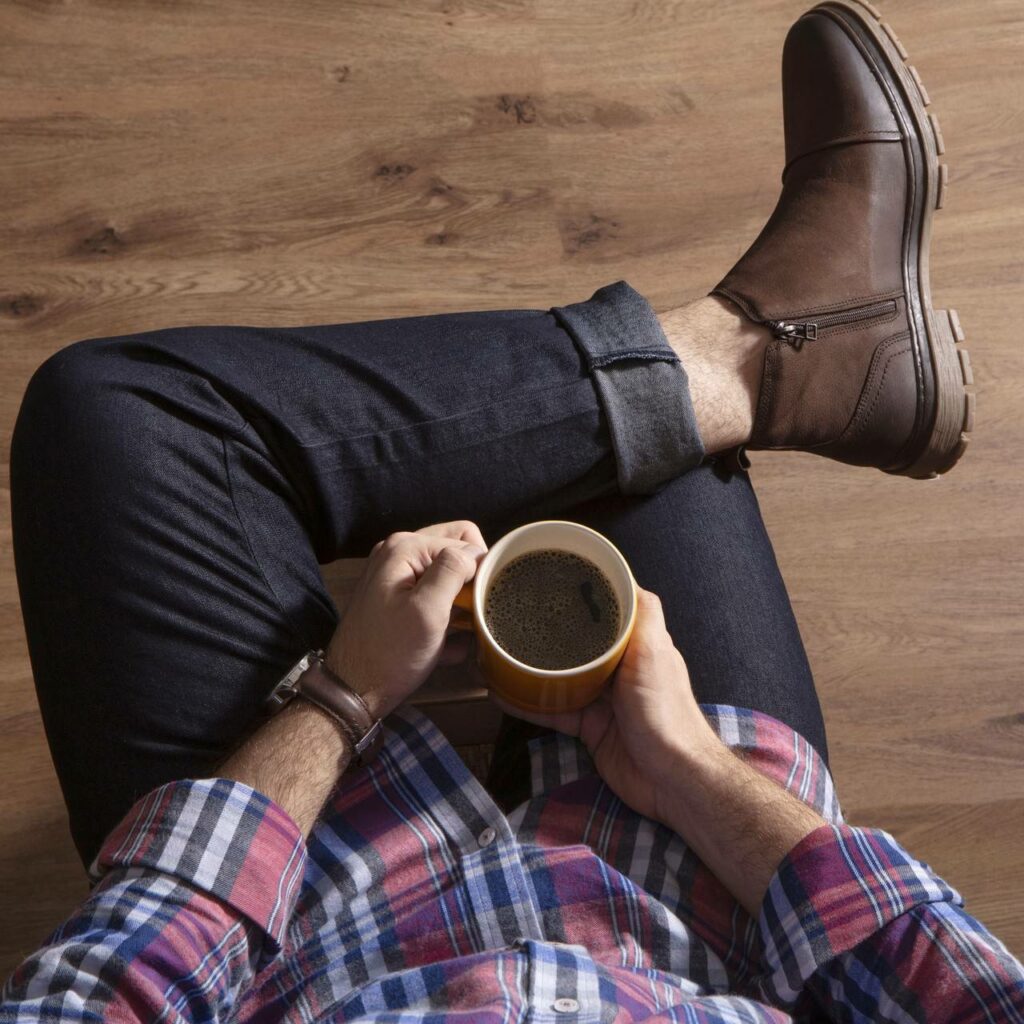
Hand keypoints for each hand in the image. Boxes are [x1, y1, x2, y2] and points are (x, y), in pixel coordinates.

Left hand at [325, 520, 487, 719]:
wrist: (353, 690)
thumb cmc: (390, 654)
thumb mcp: (428, 611)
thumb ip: (453, 571)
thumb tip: (477, 551)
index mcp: (404, 548)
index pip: (465, 539)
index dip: (479, 569)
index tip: (481, 603)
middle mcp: (397, 553)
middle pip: (455, 548)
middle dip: (471, 578)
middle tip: (473, 610)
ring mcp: (395, 574)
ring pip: (446, 572)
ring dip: (460, 598)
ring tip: (461, 628)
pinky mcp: (396, 596)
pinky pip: (433, 592)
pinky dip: (445, 611)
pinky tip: (447, 640)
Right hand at [490, 588, 721, 824]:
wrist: (671, 780)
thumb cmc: (665, 712)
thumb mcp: (654, 653)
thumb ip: (644, 616)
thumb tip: (625, 578)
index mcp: (638, 644)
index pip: (610, 611)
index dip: (585, 595)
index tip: (552, 578)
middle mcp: (620, 668)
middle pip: (580, 643)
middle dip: (550, 633)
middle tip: (513, 615)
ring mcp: (603, 699)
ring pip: (561, 676)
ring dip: (533, 668)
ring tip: (499, 652)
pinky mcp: (590, 728)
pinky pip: (553, 711)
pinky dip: (528, 704)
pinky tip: (502, 694)